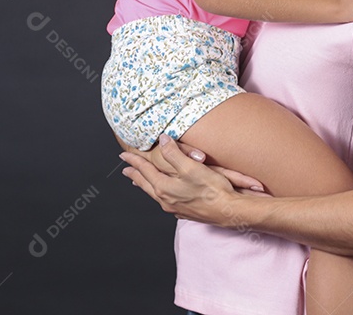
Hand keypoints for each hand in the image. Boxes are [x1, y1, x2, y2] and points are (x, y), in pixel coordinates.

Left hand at [119, 135, 254, 224]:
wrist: (228, 211)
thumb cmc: (212, 190)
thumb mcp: (191, 167)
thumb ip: (174, 153)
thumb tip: (162, 140)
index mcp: (164, 188)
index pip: (145, 170)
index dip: (134, 161)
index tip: (124, 154)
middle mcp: (165, 200)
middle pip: (145, 184)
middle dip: (135, 174)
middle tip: (125, 168)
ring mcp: (174, 208)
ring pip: (154, 193)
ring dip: (145, 184)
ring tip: (138, 181)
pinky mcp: (184, 212)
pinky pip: (164, 201)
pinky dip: (157, 193)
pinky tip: (162, 194)